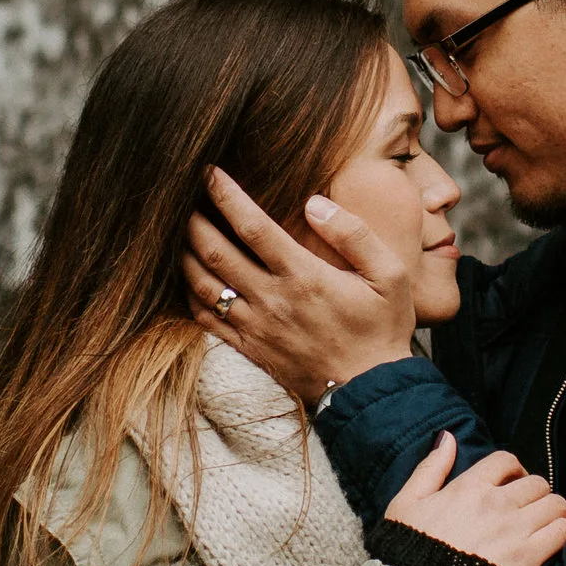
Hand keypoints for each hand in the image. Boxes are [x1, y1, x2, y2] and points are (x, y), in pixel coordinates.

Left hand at [184, 169, 416, 401]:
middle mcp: (272, 299)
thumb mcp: (389, 275)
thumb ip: (354, 234)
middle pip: (216, 252)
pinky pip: (207, 319)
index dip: (226, 195)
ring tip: (176, 232)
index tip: (209, 173)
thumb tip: (315, 203)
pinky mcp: (250, 349)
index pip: (252, 226)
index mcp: (303, 276)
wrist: (371, 393)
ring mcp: (256, 326)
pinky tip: (187, 278)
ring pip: (204, 284)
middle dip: (193, 220)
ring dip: (184, 254)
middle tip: (182, 197)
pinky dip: (190, 295)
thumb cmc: (383, 330)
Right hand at [387, 433, 565, 565]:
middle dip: (535, 492)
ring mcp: (515, 531)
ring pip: (555, 505)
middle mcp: (497, 504)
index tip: (511, 482)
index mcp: (469, 487)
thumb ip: (431, 467)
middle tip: (529, 506)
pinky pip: (563, 533)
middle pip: (536, 483)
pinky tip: (562, 534)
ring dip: (554, 510)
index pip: (506, 461)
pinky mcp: (528, 558)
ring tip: (546, 520)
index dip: (513, 469)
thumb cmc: (408, 550)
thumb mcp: (407, 502)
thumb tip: (448, 437)